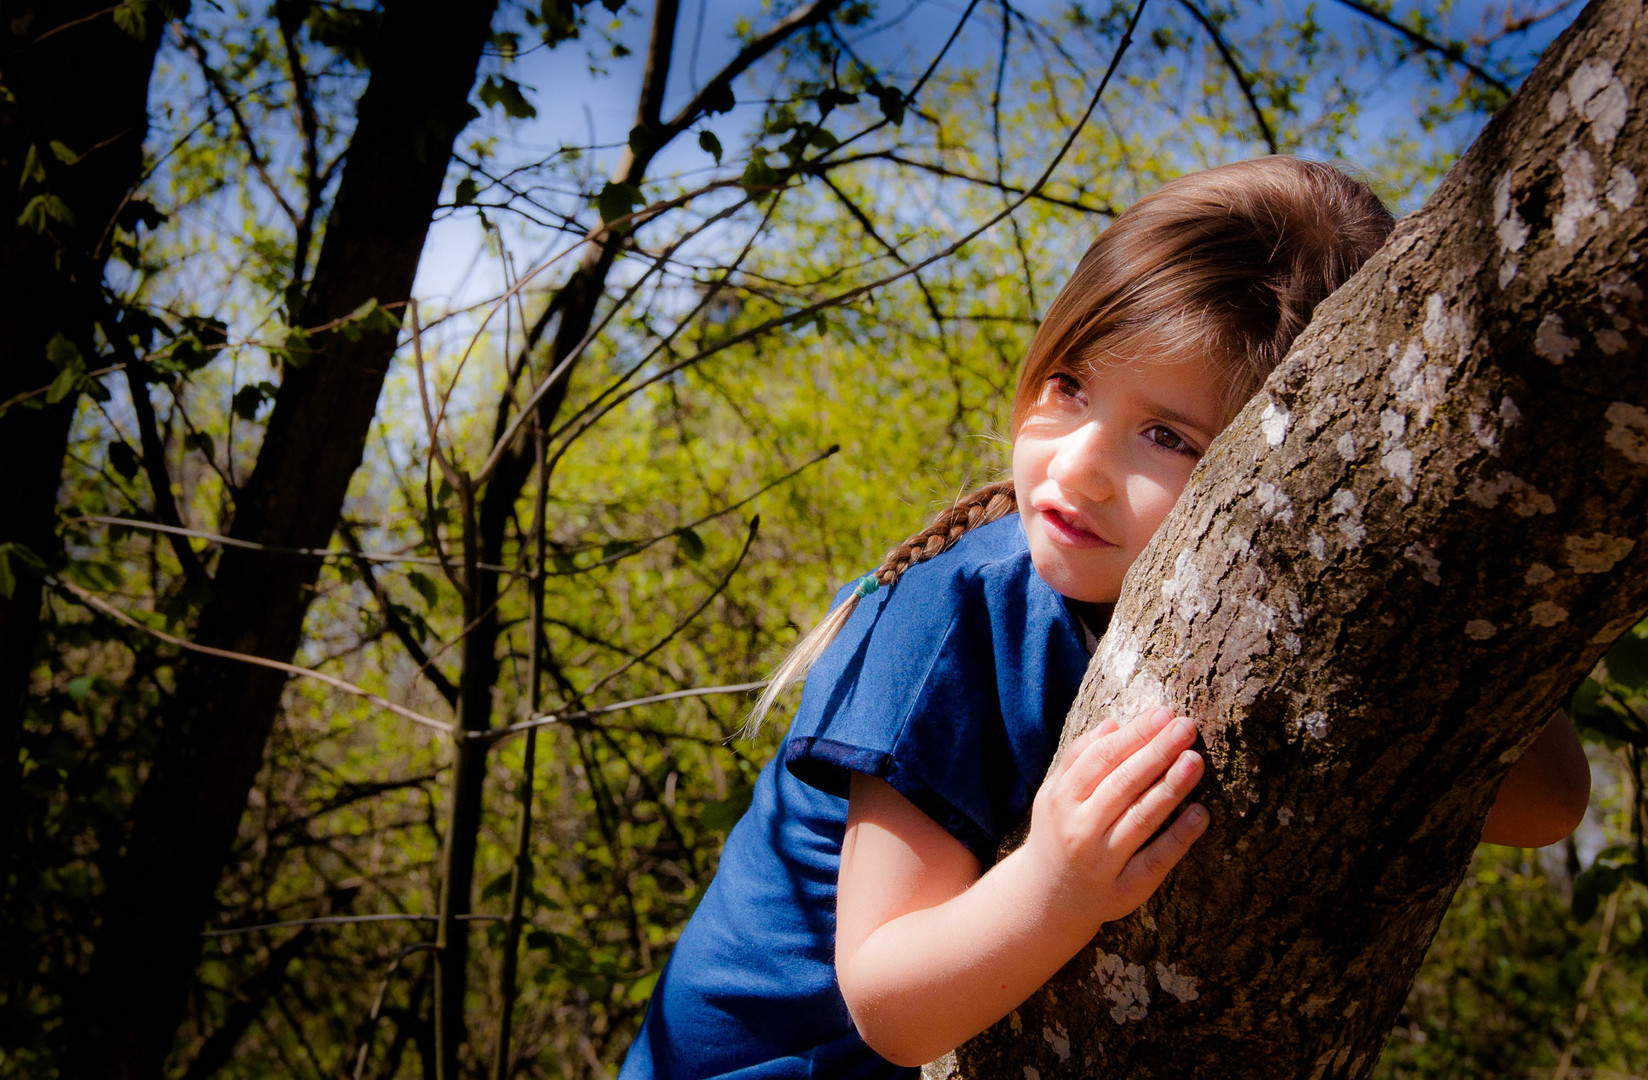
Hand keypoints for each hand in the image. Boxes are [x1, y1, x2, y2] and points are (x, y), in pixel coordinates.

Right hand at [1021, 704, 1207, 932]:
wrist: (1047, 898)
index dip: (1134, 734)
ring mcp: (1102, 862)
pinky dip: (1179, 837)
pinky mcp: (1125, 891)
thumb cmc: (1060, 831)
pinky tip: (1201, 813)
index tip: (1163, 714)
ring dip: (1171, 787)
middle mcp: (1079, 829)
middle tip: (1186, 727)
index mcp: (1061, 799)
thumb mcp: (1056, 793)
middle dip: (1157, 752)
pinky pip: (1156, 861)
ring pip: (1141, 819)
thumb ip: (1080, 758)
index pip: (1101, 758)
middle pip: (1123, 784)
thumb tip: (1114, 723)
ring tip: (1196, 761)